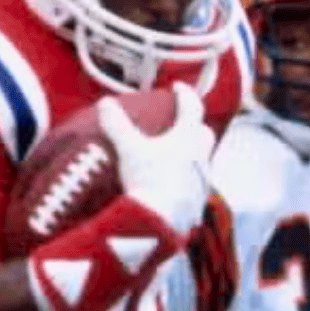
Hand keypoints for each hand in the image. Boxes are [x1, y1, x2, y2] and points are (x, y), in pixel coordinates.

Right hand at [100, 83, 212, 234]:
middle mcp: (200, 158)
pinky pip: (195, 186)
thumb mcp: (129, 149)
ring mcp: (201, 182)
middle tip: (180, 123)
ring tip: (173, 156)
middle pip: (204, 134)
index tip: (177, 87)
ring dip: (191, 155)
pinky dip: (185, 180)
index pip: (192, 108)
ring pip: (202, 161)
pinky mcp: (197, 204)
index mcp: (188, 139)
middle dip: (195, 126)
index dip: (185, 94)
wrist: (161, 224)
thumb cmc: (148, 181)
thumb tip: (105, 102)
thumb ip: (116, 125)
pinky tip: (170, 186)